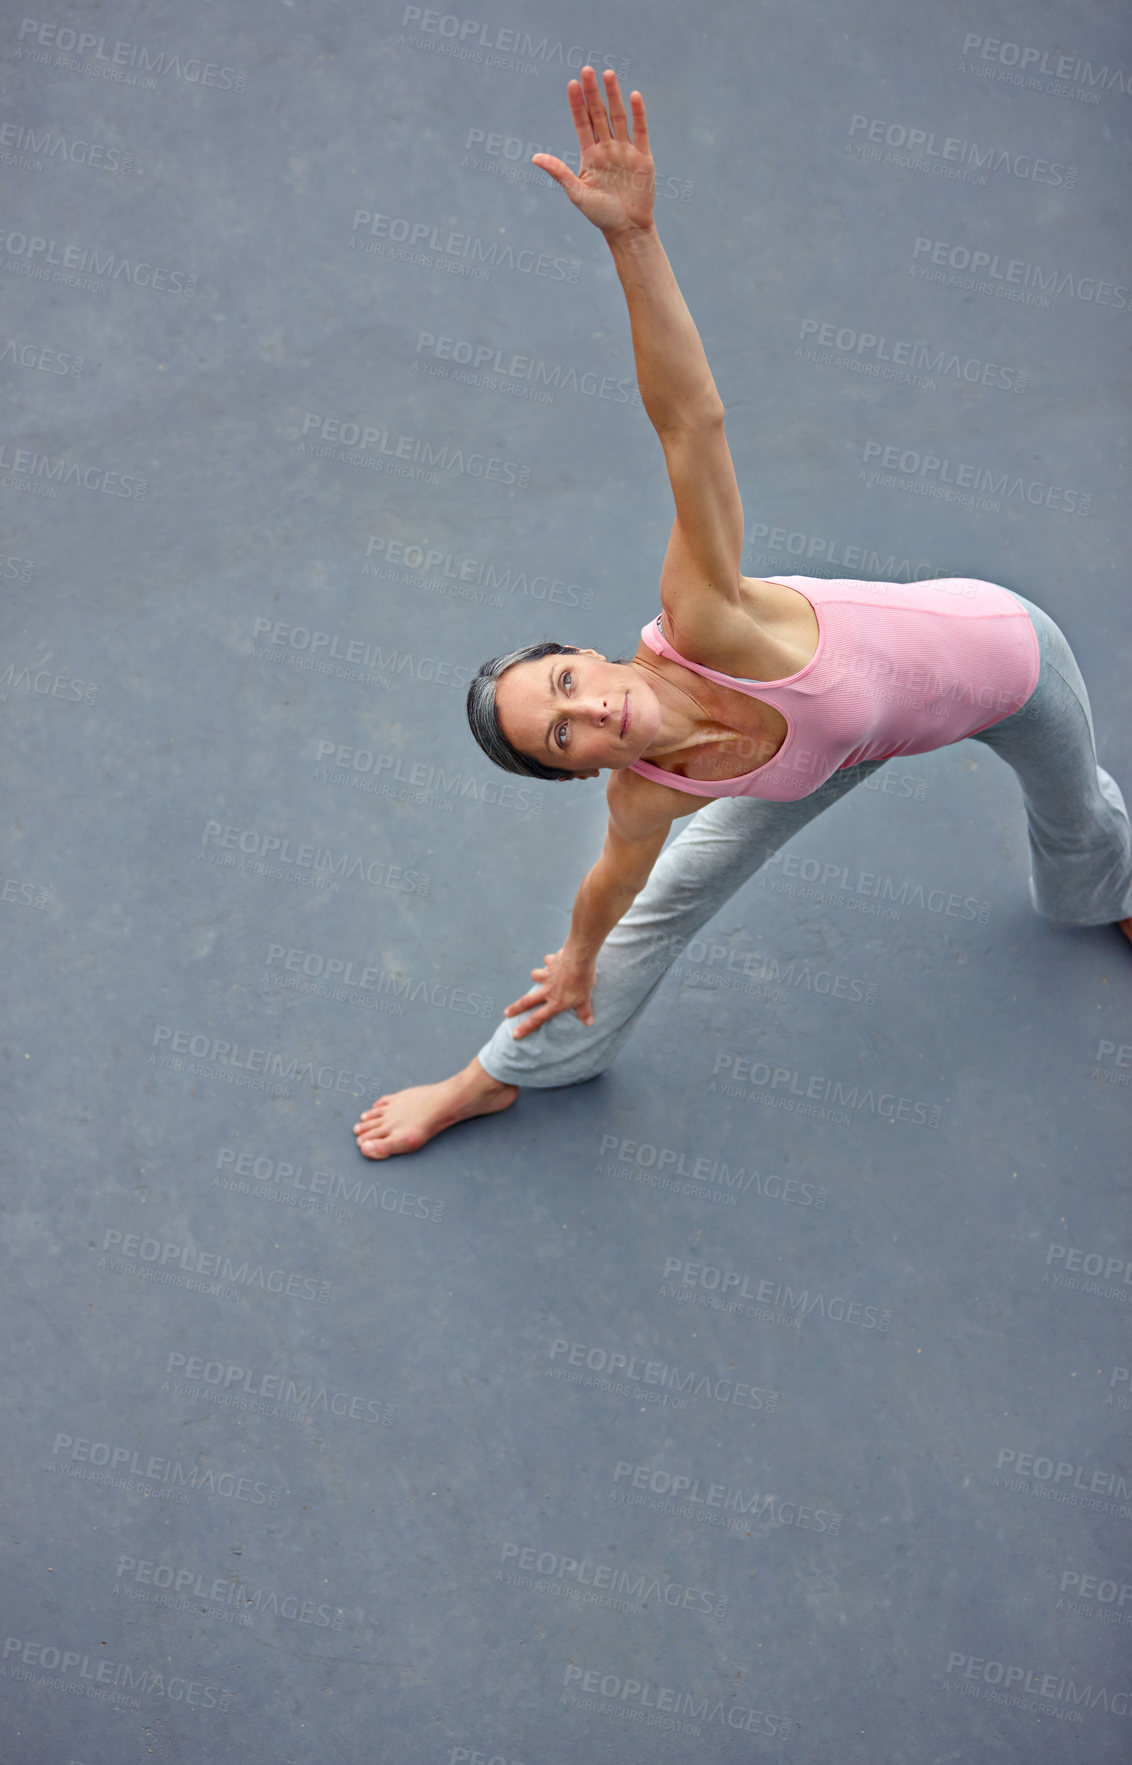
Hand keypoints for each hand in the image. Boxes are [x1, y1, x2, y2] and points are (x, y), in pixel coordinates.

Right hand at [503, 946, 595, 1039]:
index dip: (526, 1027)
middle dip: (516, 1008)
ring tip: (540, 976)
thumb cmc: (583, 982)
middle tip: (506, 1013)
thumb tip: (588, 1023)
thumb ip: (584, 1011)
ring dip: (536, 976)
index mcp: (555, 1002)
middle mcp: (548, 990)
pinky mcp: (551, 962)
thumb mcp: (585, 999)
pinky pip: (548, 961)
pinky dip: (550, 961)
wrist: (578, 960)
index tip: (515, 1034)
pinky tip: (555, 960)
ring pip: (535, 976)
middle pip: (527, 1001)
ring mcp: (547, 975)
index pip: (538, 1019)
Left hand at [532, 67, 654, 237]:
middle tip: (587, 70)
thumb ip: (559, 172)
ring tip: (607, 74)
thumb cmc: (600, 215)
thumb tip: (535, 157)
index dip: (577, 104)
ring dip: (613, 96)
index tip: (572, 84)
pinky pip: (640, 130)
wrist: (627, 229)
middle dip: (593, 93)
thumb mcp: (577, 193)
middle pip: (598, 114)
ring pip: (618, 117)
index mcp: (590, 156)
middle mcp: (607, 148)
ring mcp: (625, 151)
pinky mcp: (643, 156)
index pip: (582, 123)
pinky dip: (637, 113)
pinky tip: (633, 95)